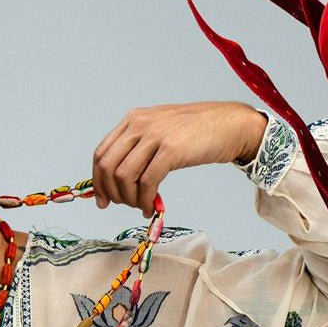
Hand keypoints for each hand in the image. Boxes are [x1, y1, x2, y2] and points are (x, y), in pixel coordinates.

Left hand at [91, 101, 267, 211]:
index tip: (103, 201)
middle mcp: (140, 124)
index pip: (101, 154)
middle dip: (111, 193)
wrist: (230, 125)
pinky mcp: (170, 150)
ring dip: (129, 199)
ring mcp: (155, 135)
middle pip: (108, 167)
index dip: (97, 182)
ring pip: (124, 177)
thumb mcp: (160, 132)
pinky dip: (144, 201)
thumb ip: (138, 149)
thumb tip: (118, 181)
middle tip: (124, 206)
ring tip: (141, 206)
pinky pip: (146, 183)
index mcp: (133, 119)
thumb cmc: (196, 133)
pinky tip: (150, 207)